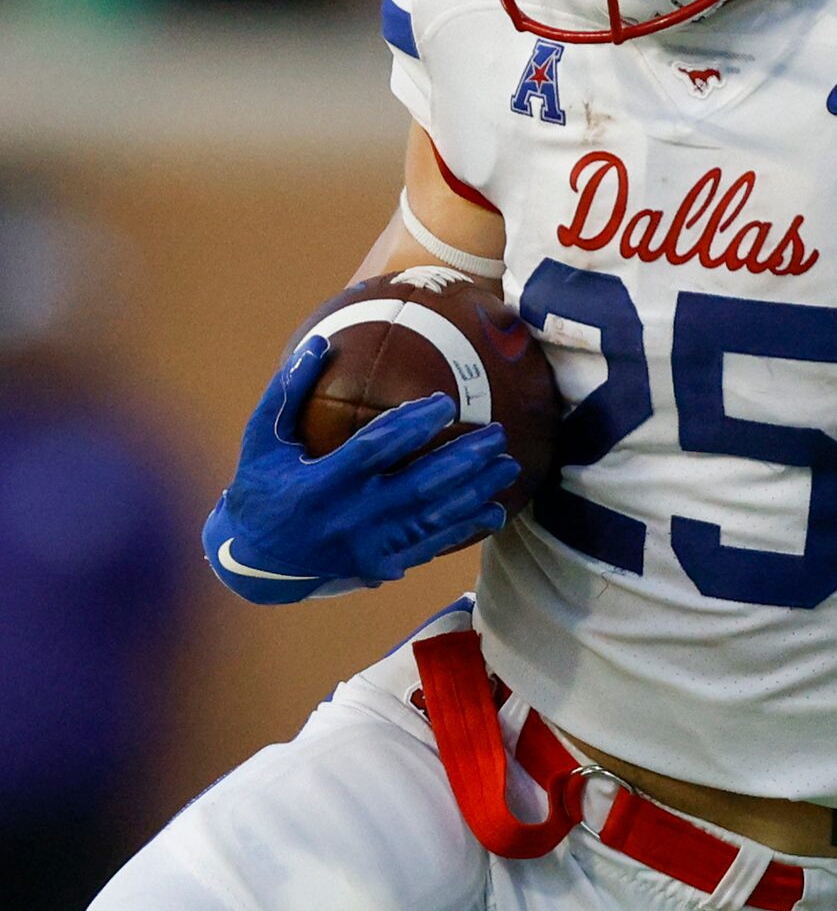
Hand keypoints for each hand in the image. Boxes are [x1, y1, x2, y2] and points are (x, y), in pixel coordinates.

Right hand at [209, 337, 520, 598]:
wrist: (253, 564)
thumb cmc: (259, 490)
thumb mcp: (261, 442)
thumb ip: (288, 394)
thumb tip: (318, 344)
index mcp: (320, 484)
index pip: (376, 449)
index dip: (413, 425)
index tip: (445, 402)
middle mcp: (349, 519)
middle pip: (420, 485)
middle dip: (465, 459)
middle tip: (498, 434)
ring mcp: (368, 547)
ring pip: (434, 517)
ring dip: (476, 491)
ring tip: (509, 465)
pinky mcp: (381, 566)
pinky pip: (431, 545)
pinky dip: (464, 527)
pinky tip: (494, 511)